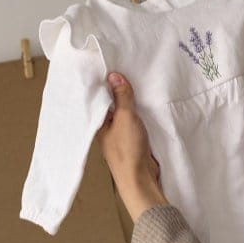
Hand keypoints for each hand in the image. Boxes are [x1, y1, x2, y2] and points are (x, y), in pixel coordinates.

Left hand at [98, 72, 167, 220]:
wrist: (140, 178)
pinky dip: (139, 112)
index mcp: (98, 122)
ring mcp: (119, 134)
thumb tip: (114, 75)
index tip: (110, 64)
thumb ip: (122, 96)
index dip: (104, 82)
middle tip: (127, 67)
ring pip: (124, 112)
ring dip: (130, 101)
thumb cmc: (127, 149)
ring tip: (137, 80)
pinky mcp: (133, 139)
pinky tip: (145, 103)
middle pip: (112, 103)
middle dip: (119, 89)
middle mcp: (106, 127)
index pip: (99, 97)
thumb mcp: (125, 117)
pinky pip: (135, 120)